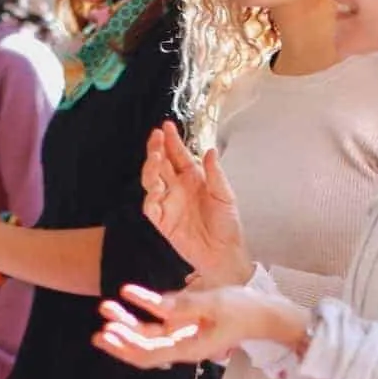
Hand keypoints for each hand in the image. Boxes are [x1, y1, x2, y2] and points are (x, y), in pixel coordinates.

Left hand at [92, 282, 308, 369]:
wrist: (266, 316)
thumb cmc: (245, 310)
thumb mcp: (215, 303)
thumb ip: (184, 305)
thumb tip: (156, 305)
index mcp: (189, 348)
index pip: (150, 353)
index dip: (125, 346)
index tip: (108, 331)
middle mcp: (182, 346)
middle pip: (143, 348)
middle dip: (120, 336)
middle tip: (102, 320)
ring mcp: (183, 337)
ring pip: (148, 337)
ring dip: (127, 324)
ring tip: (107, 308)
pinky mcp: (186, 326)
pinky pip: (158, 325)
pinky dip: (143, 315)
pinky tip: (130, 299)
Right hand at [142, 122, 252, 282]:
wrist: (225, 251)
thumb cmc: (226, 224)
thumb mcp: (225, 195)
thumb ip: (215, 174)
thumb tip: (210, 151)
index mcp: (193, 178)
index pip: (178, 155)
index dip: (172, 141)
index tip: (167, 127)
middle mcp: (178, 188)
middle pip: (161, 164)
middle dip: (157, 149)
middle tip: (157, 137)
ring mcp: (169, 203)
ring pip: (151, 180)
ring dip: (151, 168)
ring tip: (156, 157)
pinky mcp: (162, 220)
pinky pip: (151, 206)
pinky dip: (151, 196)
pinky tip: (156, 187)